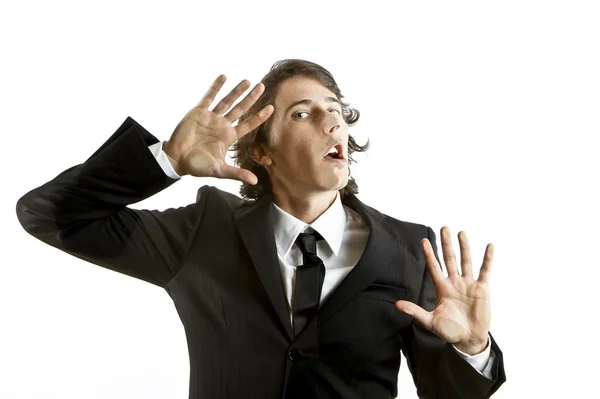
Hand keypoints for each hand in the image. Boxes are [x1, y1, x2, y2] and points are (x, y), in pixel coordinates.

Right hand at [163, 75, 273, 182]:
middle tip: (262, 86)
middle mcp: (222, 125)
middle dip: (251, 98)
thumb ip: (236, 173)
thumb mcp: (219, 170)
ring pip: (227, 101)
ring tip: (247, 81)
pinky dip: (216, 87)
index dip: (259, 117)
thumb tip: (254, 181)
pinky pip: (209, 97)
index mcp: (228, 137)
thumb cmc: (198, 166)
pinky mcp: (198, 112)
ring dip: (236, 91)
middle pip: (240, 109)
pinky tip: (223, 77)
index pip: (248, 125)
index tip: (271, 108)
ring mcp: (211, 117)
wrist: (177, 159)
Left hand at [395, 226, 493, 354]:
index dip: (429, 254)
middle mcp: (454, 282)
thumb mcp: (430, 321)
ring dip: (464, 247)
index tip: (424, 240)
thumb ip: (415, 311)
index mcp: (442, 288)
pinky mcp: (482, 288)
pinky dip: (488, 258)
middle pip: (449, 259)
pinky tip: (489, 246)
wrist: (468, 339)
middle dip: (446, 244)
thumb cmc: (449, 330)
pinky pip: (485, 270)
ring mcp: (468, 284)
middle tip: (444, 228)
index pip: (434, 267)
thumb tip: (396, 304)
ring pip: (466, 261)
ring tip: (461, 233)